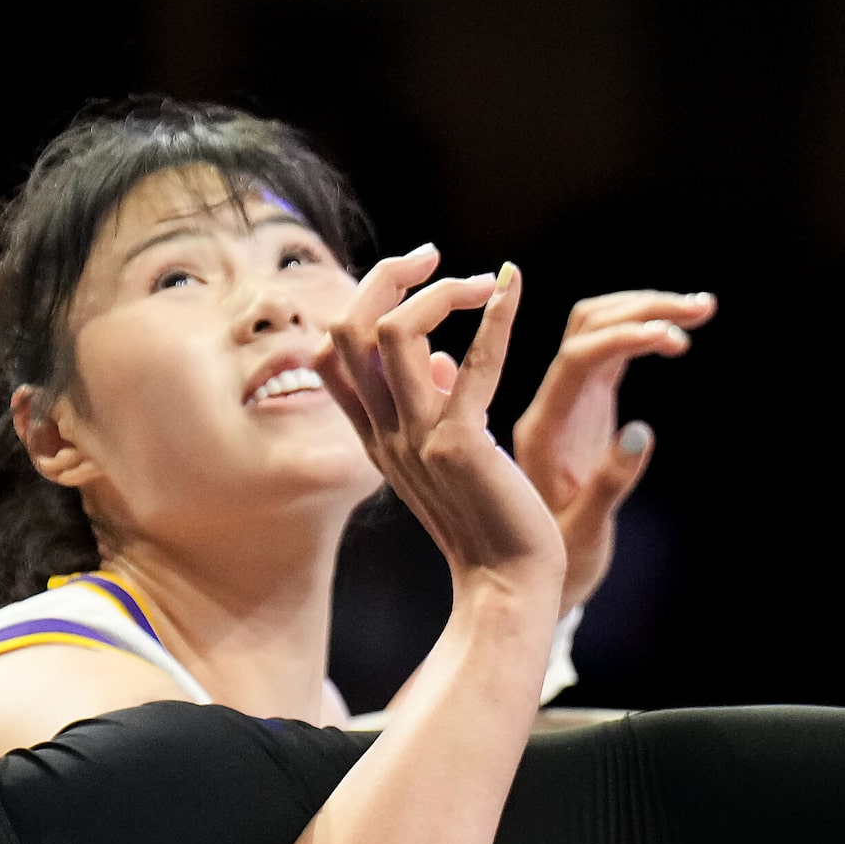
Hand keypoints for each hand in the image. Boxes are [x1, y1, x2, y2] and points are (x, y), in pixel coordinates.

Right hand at [315, 246, 565, 601]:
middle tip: (432, 257)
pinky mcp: (462, 447)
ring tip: (483, 282)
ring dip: (440, 293)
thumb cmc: (487, 523)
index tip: (412, 283)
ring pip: (394, 335)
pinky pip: (471, 366)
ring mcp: (418, 440)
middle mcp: (386, 434)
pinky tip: (512, 288)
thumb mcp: (446, 460)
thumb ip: (434, 406)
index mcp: (376, 437)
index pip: (332, 355)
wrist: (507, 586)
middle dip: (387, 278)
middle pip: (349, 330)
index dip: (362, 305)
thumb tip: (442, 359)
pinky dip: (494, 319)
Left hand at [512, 289, 714, 606]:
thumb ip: (609, 484)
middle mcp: (550, 407)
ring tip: (704, 308)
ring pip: (599, 329)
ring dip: (645, 310)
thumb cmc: (554, 567)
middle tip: (702, 309)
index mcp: (541, 429)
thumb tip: (642, 432)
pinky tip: (679, 332)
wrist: (524, 582)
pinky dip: (643, 332)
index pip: (577, 358)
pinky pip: (610, 352)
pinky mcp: (589, 409)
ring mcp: (569, 404)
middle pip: (588, 325)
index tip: (674, 336)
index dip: (624, 334)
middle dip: (642, 307)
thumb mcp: (585, 534)